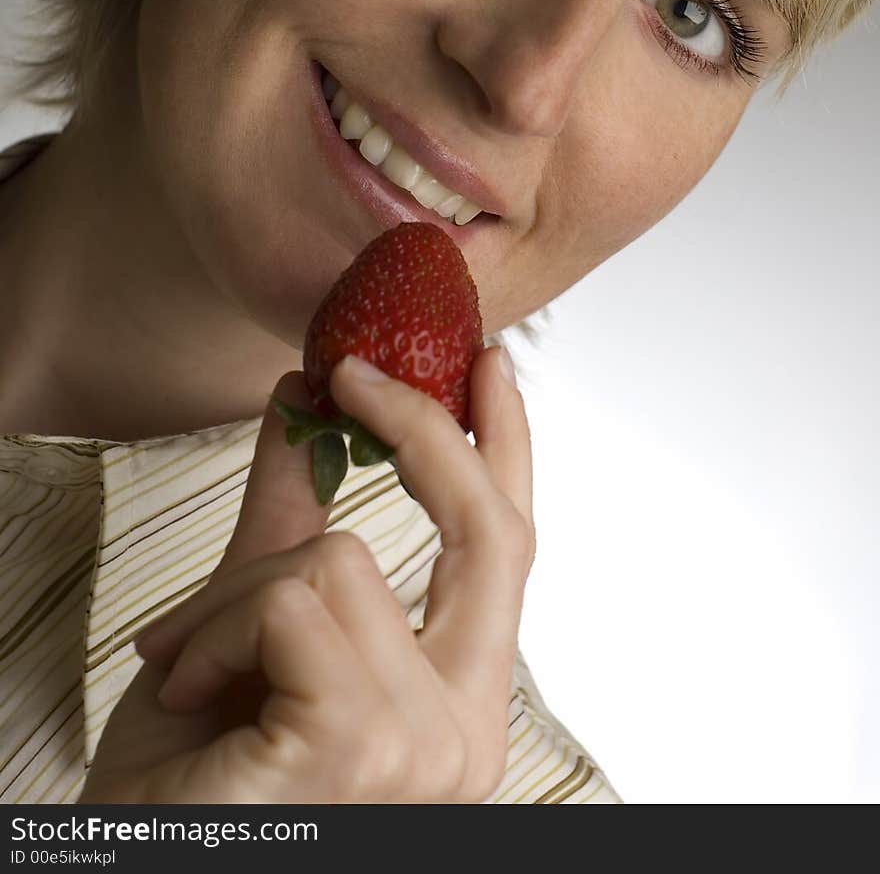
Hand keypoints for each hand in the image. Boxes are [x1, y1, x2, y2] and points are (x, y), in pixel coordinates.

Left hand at [77, 346, 534, 803]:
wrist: (134, 864)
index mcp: (455, 701)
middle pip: (487, 534)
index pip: (506, 554)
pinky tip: (187, 689)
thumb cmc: (190, 775)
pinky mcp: (360, 745)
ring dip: (235, 595)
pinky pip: (289, 602)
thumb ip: (285, 515)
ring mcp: (423, 746)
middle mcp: (465, 732)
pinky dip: (216, 626)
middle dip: (423, 428)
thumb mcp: (245, 623)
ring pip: (342, 558)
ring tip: (190, 664)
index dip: (507, 448)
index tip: (488, 365)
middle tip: (352, 372)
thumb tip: (303, 396)